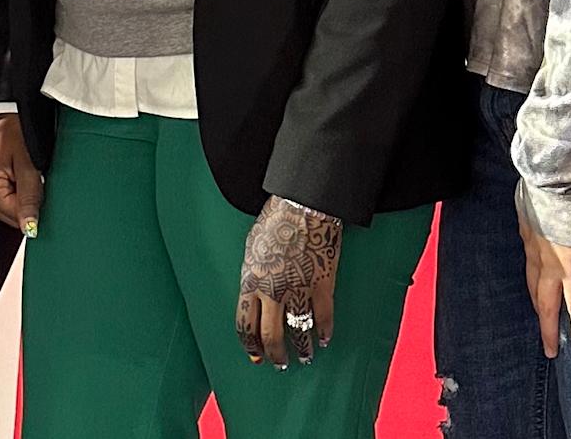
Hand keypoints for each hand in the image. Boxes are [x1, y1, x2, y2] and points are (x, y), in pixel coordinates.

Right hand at [0, 116, 43, 237]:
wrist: (12, 113)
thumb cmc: (20, 131)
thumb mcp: (30, 165)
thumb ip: (30, 197)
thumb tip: (29, 227)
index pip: (11, 214)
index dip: (32, 212)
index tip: (46, 203)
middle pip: (8, 214)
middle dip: (27, 205)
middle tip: (38, 183)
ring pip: (8, 209)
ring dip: (23, 200)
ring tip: (29, 178)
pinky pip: (6, 200)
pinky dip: (18, 194)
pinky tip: (23, 180)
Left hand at [236, 196, 341, 366]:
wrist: (304, 205)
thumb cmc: (275, 222)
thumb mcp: (251, 250)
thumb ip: (252, 277)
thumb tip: (254, 297)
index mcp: (251, 282)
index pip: (245, 325)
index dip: (250, 345)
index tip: (255, 356)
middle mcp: (273, 291)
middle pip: (271, 336)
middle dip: (275, 355)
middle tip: (280, 364)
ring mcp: (299, 289)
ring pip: (299, 331)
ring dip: (302, 348)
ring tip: (305, 357)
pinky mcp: (322, 285)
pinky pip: (324, 317)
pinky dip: (325, 332)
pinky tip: (324, 340)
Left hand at [517, 197, 570, 365]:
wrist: (552, 185)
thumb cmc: (538, 191)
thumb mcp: (526, 211)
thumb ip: (530, 224)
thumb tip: (531, 222)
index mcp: (534, 254)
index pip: (534, 288)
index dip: (538, 305)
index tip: (541, 317)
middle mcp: (550, 267)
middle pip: (549, 307)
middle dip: (550, 332)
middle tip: (553, 353)